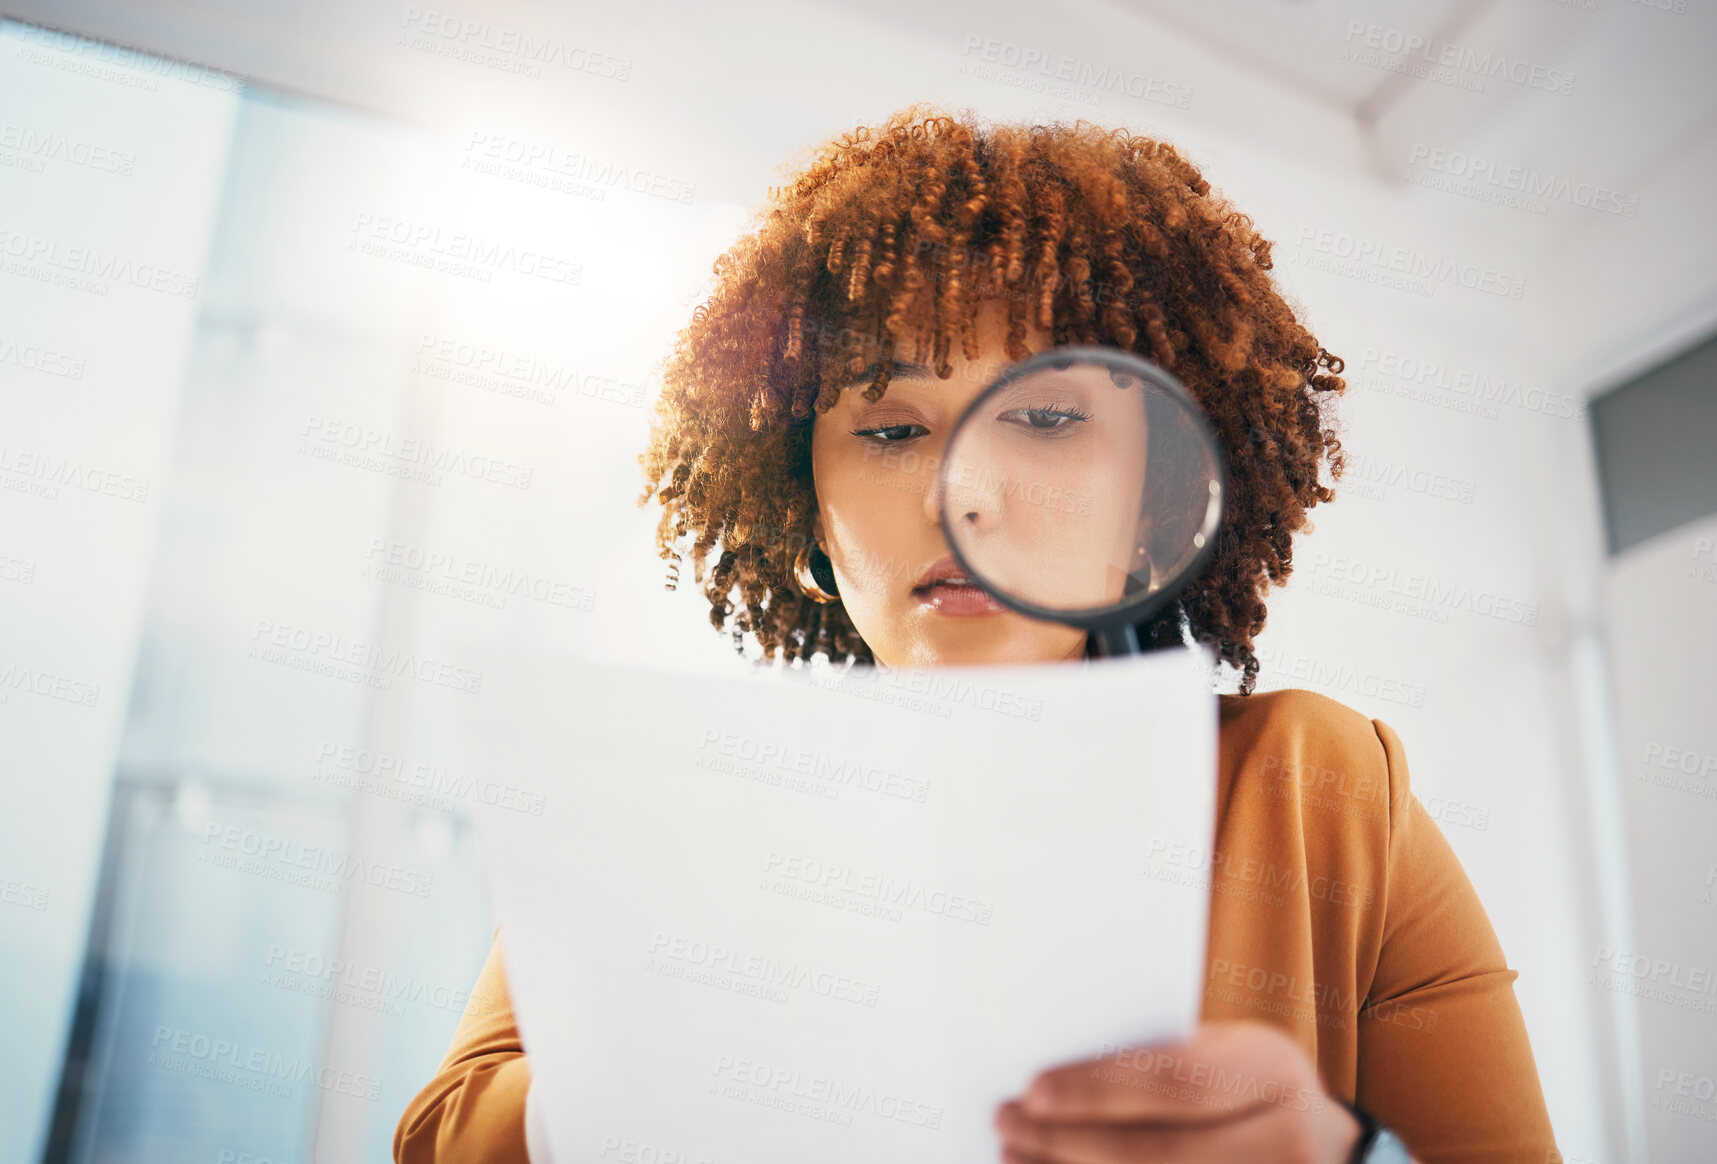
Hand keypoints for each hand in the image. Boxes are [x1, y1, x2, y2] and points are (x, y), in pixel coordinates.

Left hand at [994, 1019, 1398, 1162]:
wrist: (1325, 1152)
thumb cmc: (1249, 1086)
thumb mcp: (1228, 1052)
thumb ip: (1165, 1056)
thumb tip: (1059, 1070)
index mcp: (1272, 1070)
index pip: (1177, 1080)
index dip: (1101, 1088)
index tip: (1033, 1089)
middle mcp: (1284, 1138)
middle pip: (1160, 1149)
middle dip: (1070, 1139)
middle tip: (1007, 1122)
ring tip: (1015, 1155)